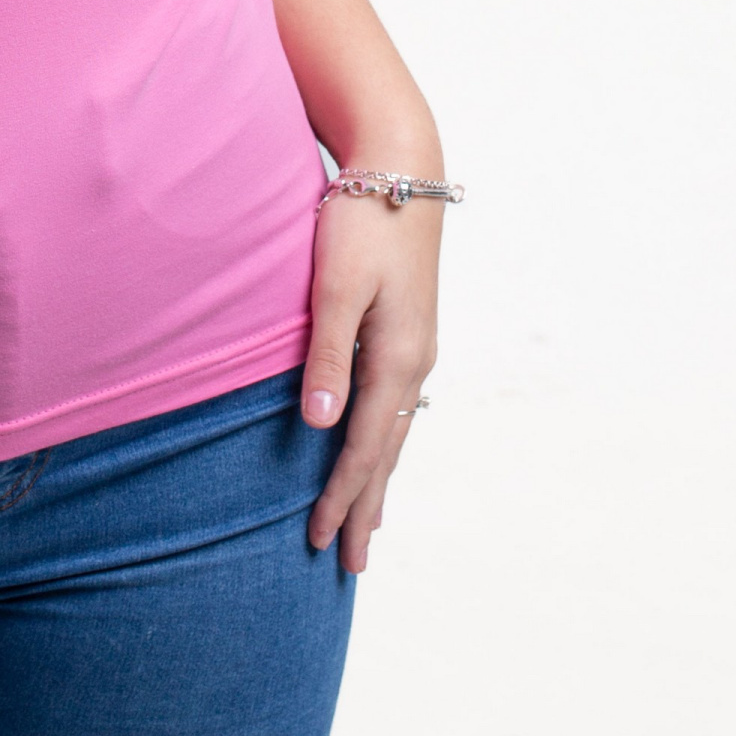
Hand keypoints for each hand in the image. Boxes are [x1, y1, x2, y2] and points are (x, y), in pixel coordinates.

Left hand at [299, 189, 440, 571]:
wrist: (401, 171)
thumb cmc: (361, 223)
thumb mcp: (337, 287)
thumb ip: (326, 355)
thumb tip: (319, 425)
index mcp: (397, 359)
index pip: (362, 447)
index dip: (341, 497)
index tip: (320, 542)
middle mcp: (414, 362)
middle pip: (386, 452)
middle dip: (366, 508)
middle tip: (350, 565)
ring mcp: (416, 348)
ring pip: (394, 433)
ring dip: (378, 482)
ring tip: (368, 527)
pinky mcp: (408, 333)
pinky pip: (396, 408)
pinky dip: (384, 444)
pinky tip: (377, 453)